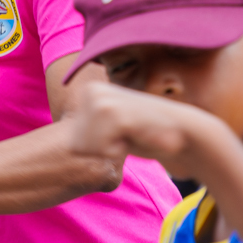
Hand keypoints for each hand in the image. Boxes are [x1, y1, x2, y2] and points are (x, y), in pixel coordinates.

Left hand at [65, 81, 223, 180]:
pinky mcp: (113, 113)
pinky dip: (119, 151)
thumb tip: (61, 148)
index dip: (98, 146)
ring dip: (111, 149)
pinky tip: (134, 135)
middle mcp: (91, 91)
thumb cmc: (144, 133)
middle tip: (126, 133)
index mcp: (88, 92)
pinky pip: (103, 150)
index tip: (118, 133)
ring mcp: (101, 101)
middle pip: (76, 145)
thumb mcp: (109, 125)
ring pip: (88, 148)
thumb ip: (88, 129)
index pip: (73, 141)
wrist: (181, 131)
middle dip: (102, 147)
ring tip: (130, 133)